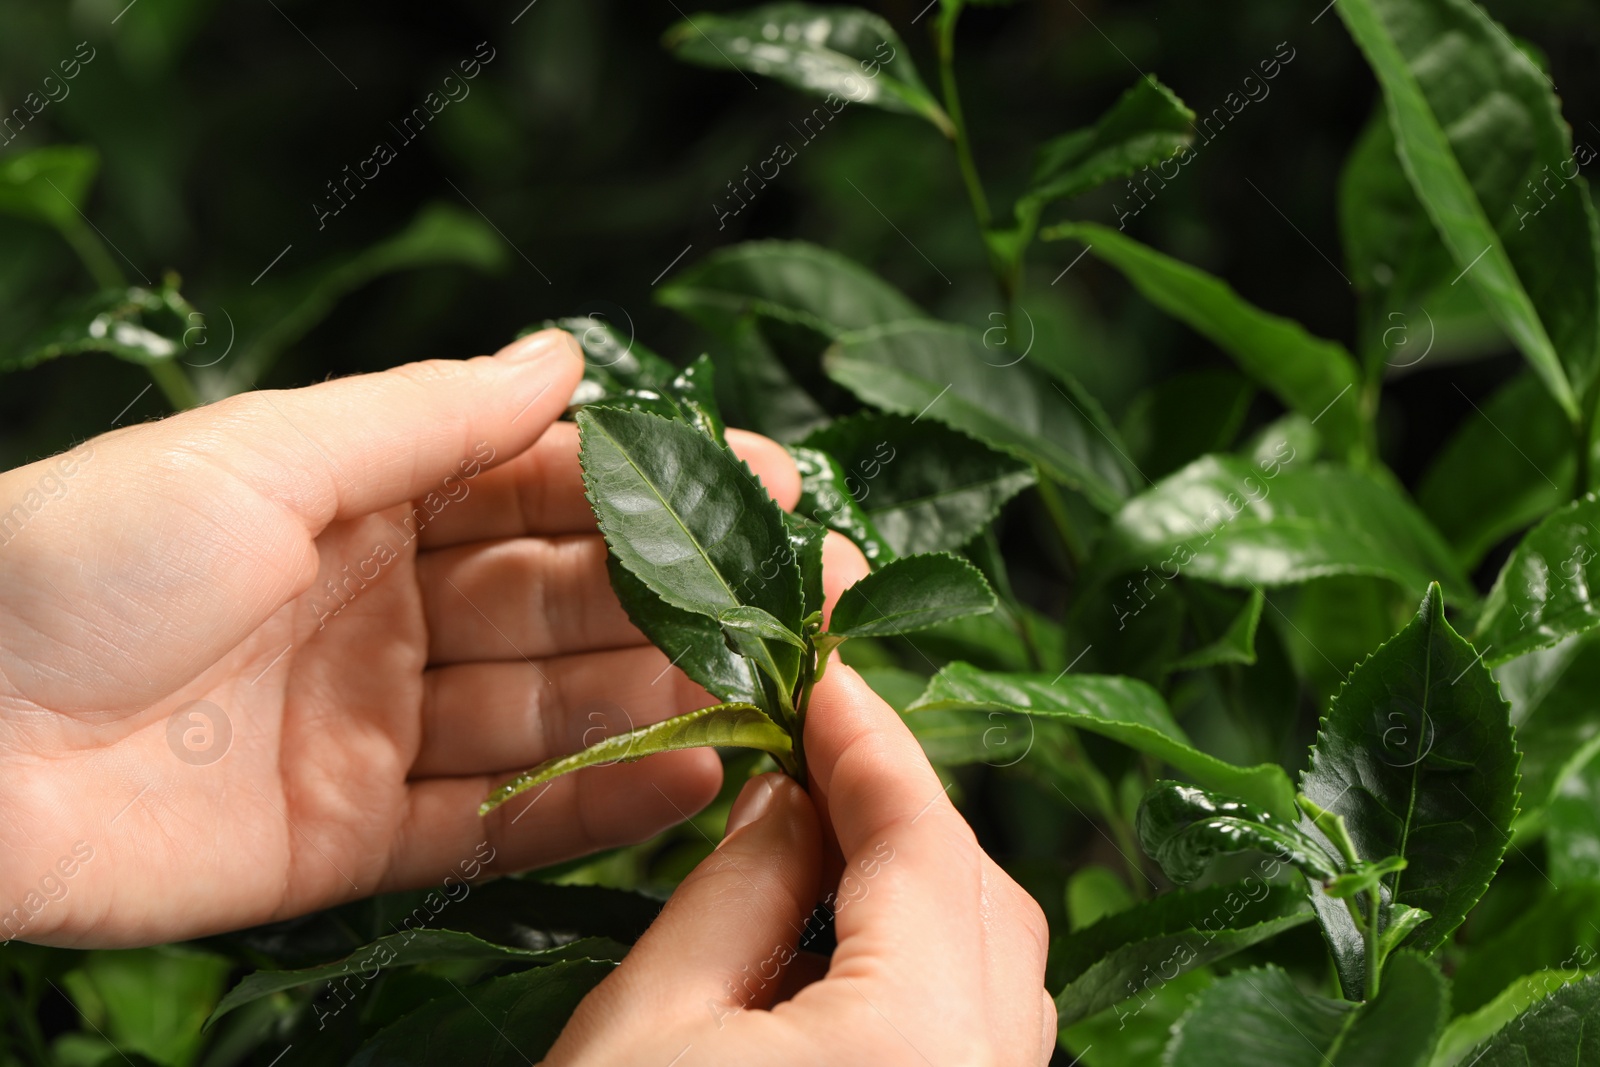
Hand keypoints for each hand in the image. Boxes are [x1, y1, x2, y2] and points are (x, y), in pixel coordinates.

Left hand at [0, 330, 808, 946]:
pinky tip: (687, 779)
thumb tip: (570, 357)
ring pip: (547, 713)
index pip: (541, 487)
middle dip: (684, 597)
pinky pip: (494, 825)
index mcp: (360, 501)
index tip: (774, 483)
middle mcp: (382, 612)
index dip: (659, 486)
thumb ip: (430, 420)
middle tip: (806, 597)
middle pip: (563, 604)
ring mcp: (372, 730)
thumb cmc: (79, 557)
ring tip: (770, 690)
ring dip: (658, 700)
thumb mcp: (269, 456)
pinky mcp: (352, 840)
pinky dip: (592, 809)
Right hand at [543, 666, 1054, 1065]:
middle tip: (805, 749)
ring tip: (813, 842)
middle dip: (895, 810)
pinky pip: (975, 1030)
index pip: (922, 840)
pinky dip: (919, 965)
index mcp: (918, 1041)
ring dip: (912, 888)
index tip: (820, 671)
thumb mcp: (647, 1024)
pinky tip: (833, 948)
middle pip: (979, 897)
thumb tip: (788, 795)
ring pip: (992, 966)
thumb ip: (736, 890)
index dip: (868, 741)